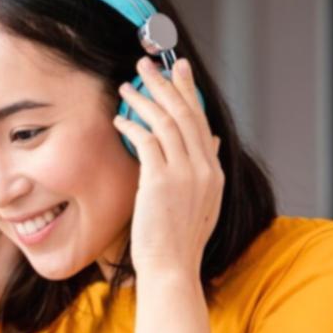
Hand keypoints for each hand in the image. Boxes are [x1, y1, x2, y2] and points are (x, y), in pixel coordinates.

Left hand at [112, 57, 223, 279]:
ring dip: (144, 100)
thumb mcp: (203, 202)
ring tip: (125, 86)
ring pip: (166, 122)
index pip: (202, 121)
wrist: (171, 268)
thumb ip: (206, 170)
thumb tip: (212, 142)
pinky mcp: (161, 181)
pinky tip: (119, 120)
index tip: (179, 71)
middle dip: (166, 84)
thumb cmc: (177, 242)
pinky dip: (132, 126)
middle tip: (147, 64)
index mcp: (214, 172)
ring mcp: (185, 174)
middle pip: (186, 113)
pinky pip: (147, 141)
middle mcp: (204, 168)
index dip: (189, 93)